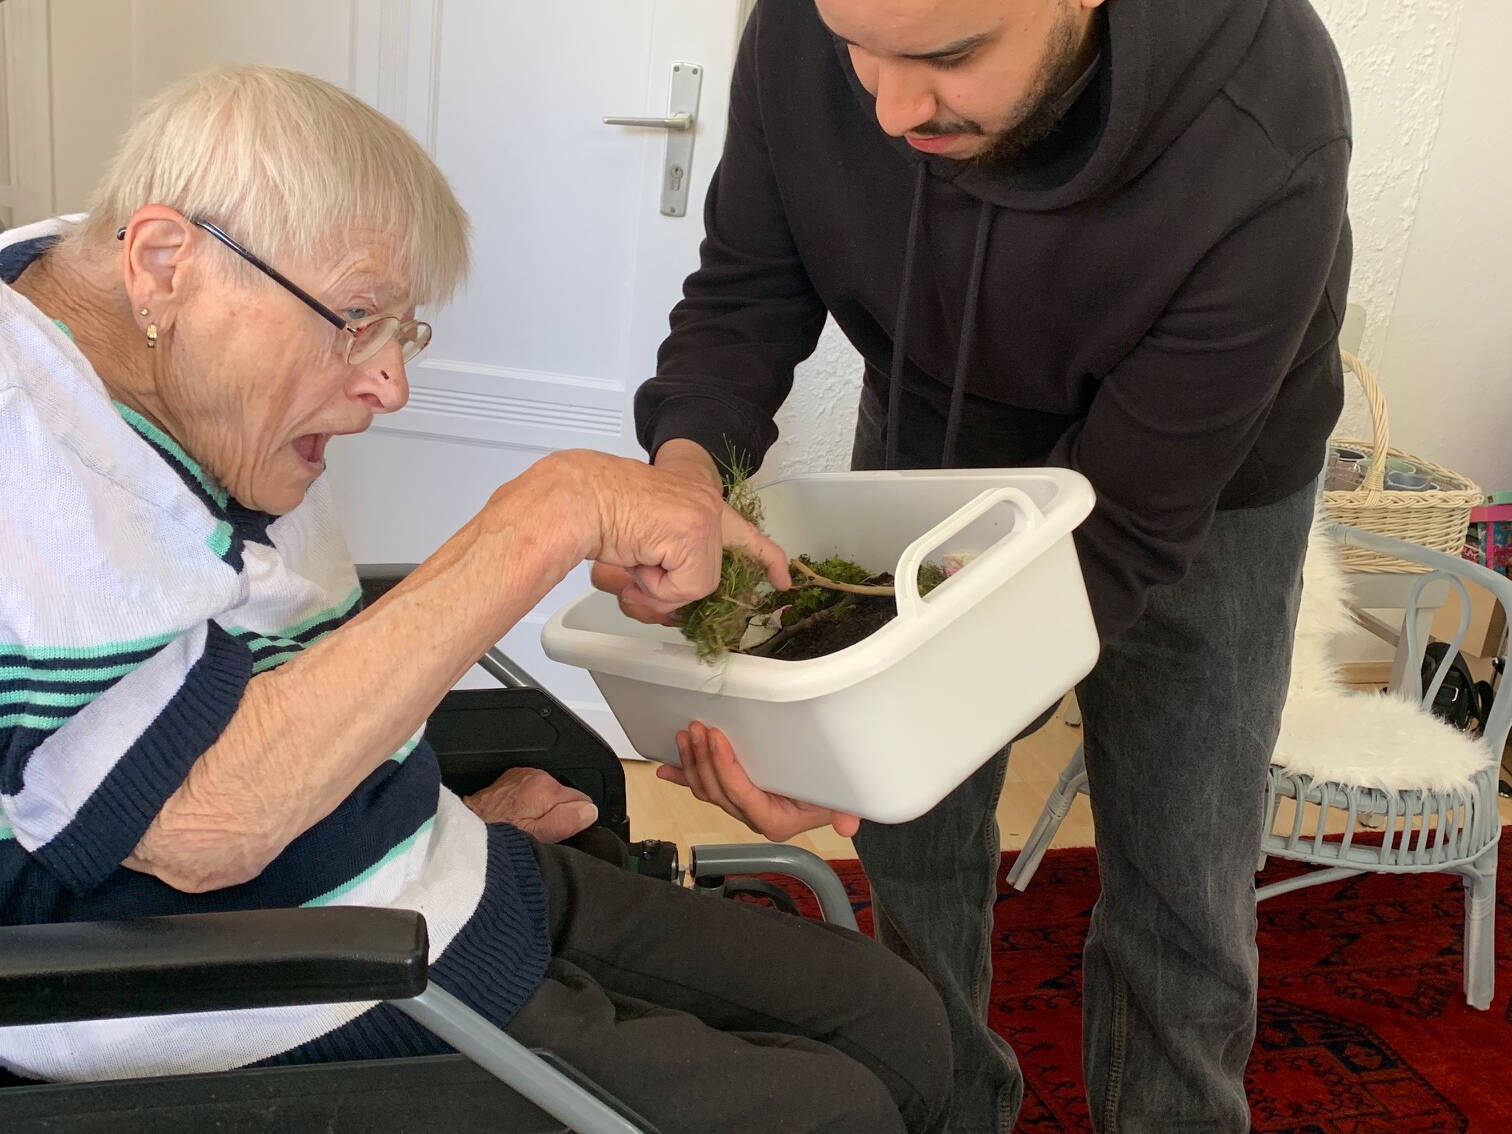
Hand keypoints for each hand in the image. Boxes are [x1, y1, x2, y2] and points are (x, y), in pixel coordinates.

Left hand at [464, 767, 597, 842]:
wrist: (463, 834)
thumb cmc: (496, 837)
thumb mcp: (538, 837)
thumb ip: (566, 821)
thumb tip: (589, 812)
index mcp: (546, 788)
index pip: (583, 801)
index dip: (574, 821)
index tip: (560, 833)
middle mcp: (534, 776)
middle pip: (565, 798)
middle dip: (557, 815)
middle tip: (539, 833)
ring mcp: (521, 776)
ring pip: (548, 796)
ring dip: (542, 811)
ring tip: (525, 827)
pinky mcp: (510, 780)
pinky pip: (532, 792)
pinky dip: (528, 806)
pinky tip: (516, 819)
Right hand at [574, 442, 788, 620]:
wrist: (579, 496)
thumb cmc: (597, 513)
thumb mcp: (643, 546)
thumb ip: (667, 572)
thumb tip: (673, 610)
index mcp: (695, 503)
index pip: (742, 534)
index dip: (766, 559)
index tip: (783, 580)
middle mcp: (707, 507)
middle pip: (707, 579)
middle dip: (668, 590)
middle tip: (638, 567)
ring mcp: (705, 519)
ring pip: (697, 587)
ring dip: (657, 586)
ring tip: (634, 556)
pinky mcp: (696, 533)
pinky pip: (686, 588)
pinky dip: (656, 586)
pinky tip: (638, 556)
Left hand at [659, 721, 859, 841]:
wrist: (830, 798)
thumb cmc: (832, 795)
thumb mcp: (840, 801)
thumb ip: (844, 813)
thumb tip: (848, 826)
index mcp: (773, 821)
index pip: (740, 794)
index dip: (724, 767)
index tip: (717, 740)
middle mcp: (752, 815)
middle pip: (717, 791)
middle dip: (703, 758)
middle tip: (698, 729)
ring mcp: (740, 806)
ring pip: (706, 788)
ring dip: (691, 761)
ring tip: (686, 735)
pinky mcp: (733, 795)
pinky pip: (704, 787)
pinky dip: (684, 776)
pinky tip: (666, 769)